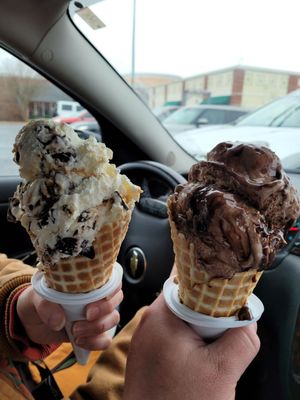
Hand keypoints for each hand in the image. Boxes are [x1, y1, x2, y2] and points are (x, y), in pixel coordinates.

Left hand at [17, 284, 122, 349]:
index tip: (99, 300)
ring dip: (97, 328)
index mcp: (89, 281)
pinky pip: (106, 339)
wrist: (31, 320)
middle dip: (103, 310)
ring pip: (113, 319)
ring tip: (75, 332)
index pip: (112, 280)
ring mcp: (97, 315)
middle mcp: (97, 295)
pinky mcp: (93, 333)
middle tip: (86, 316)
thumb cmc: (39, 300)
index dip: (111, 289)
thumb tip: (59, 322)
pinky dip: (95, 343)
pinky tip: (79, 341)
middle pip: (116, 300)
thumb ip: (46, 305)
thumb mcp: (37, 297)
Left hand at [123, 294, 259, 399]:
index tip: (230, 296)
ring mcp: (146, 339)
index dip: (213, 286)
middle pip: (187, 302)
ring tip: (211, 355)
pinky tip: (198, 365)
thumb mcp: (222, 371)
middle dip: (209, 315)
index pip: (188, 281)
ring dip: (200, 333)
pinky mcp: (148, 355)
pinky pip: (172, 338)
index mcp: (161, 314)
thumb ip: (242, 339)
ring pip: (182, 322)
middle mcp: (149, 322)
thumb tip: (247, 322)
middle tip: (224, 335)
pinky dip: (189, 346)